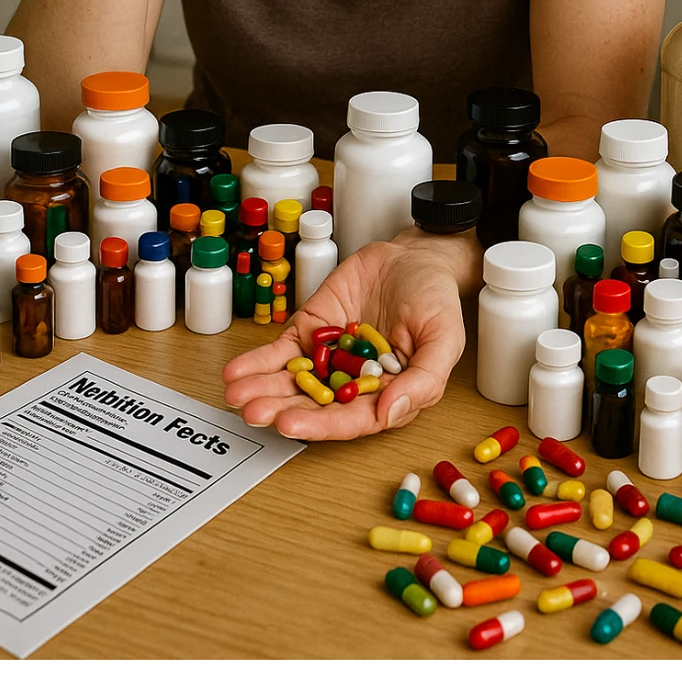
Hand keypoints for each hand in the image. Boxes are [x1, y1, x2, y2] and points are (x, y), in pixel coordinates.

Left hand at [222, 235, 467, 440]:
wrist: (414, 256)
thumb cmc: (435, 299)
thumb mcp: (444, 337)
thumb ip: (424, 378)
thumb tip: (392, 411)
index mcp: (388, 394)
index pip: (352, 419)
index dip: (321, 424)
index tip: (291, 425)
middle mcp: (354, 383)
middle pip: (314, 405)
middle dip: (281, 410)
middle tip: (254, 411)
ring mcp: (328, 358)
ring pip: (291, 382)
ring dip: (263, 390)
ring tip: (237, 396)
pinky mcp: (310, 333)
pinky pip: (281, 352)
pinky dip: (257, 362)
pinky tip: (236, 373)